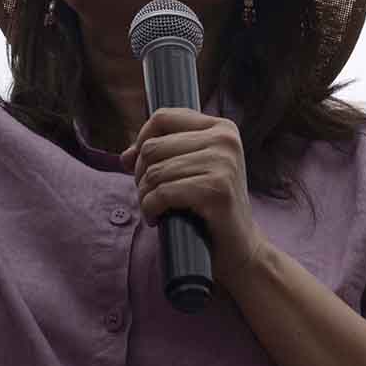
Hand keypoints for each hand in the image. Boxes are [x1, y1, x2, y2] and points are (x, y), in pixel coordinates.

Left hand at [120, 109, 267, 285]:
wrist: (240, 249)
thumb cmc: (210, 210)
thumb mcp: (188, 172)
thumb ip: (161, 156)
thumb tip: (125, 156)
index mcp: (221, 128)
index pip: (163, 117)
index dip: (142, 141)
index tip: (142, 167)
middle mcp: (225, 140)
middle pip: (153, 147)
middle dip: (140, 175)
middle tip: (150, 196)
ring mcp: (223, 163)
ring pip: (154, 171)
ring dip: (144, 196)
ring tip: (154, 210)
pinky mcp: (217, 190)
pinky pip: (163, 193)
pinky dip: (151, 209)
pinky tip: (158, 219)